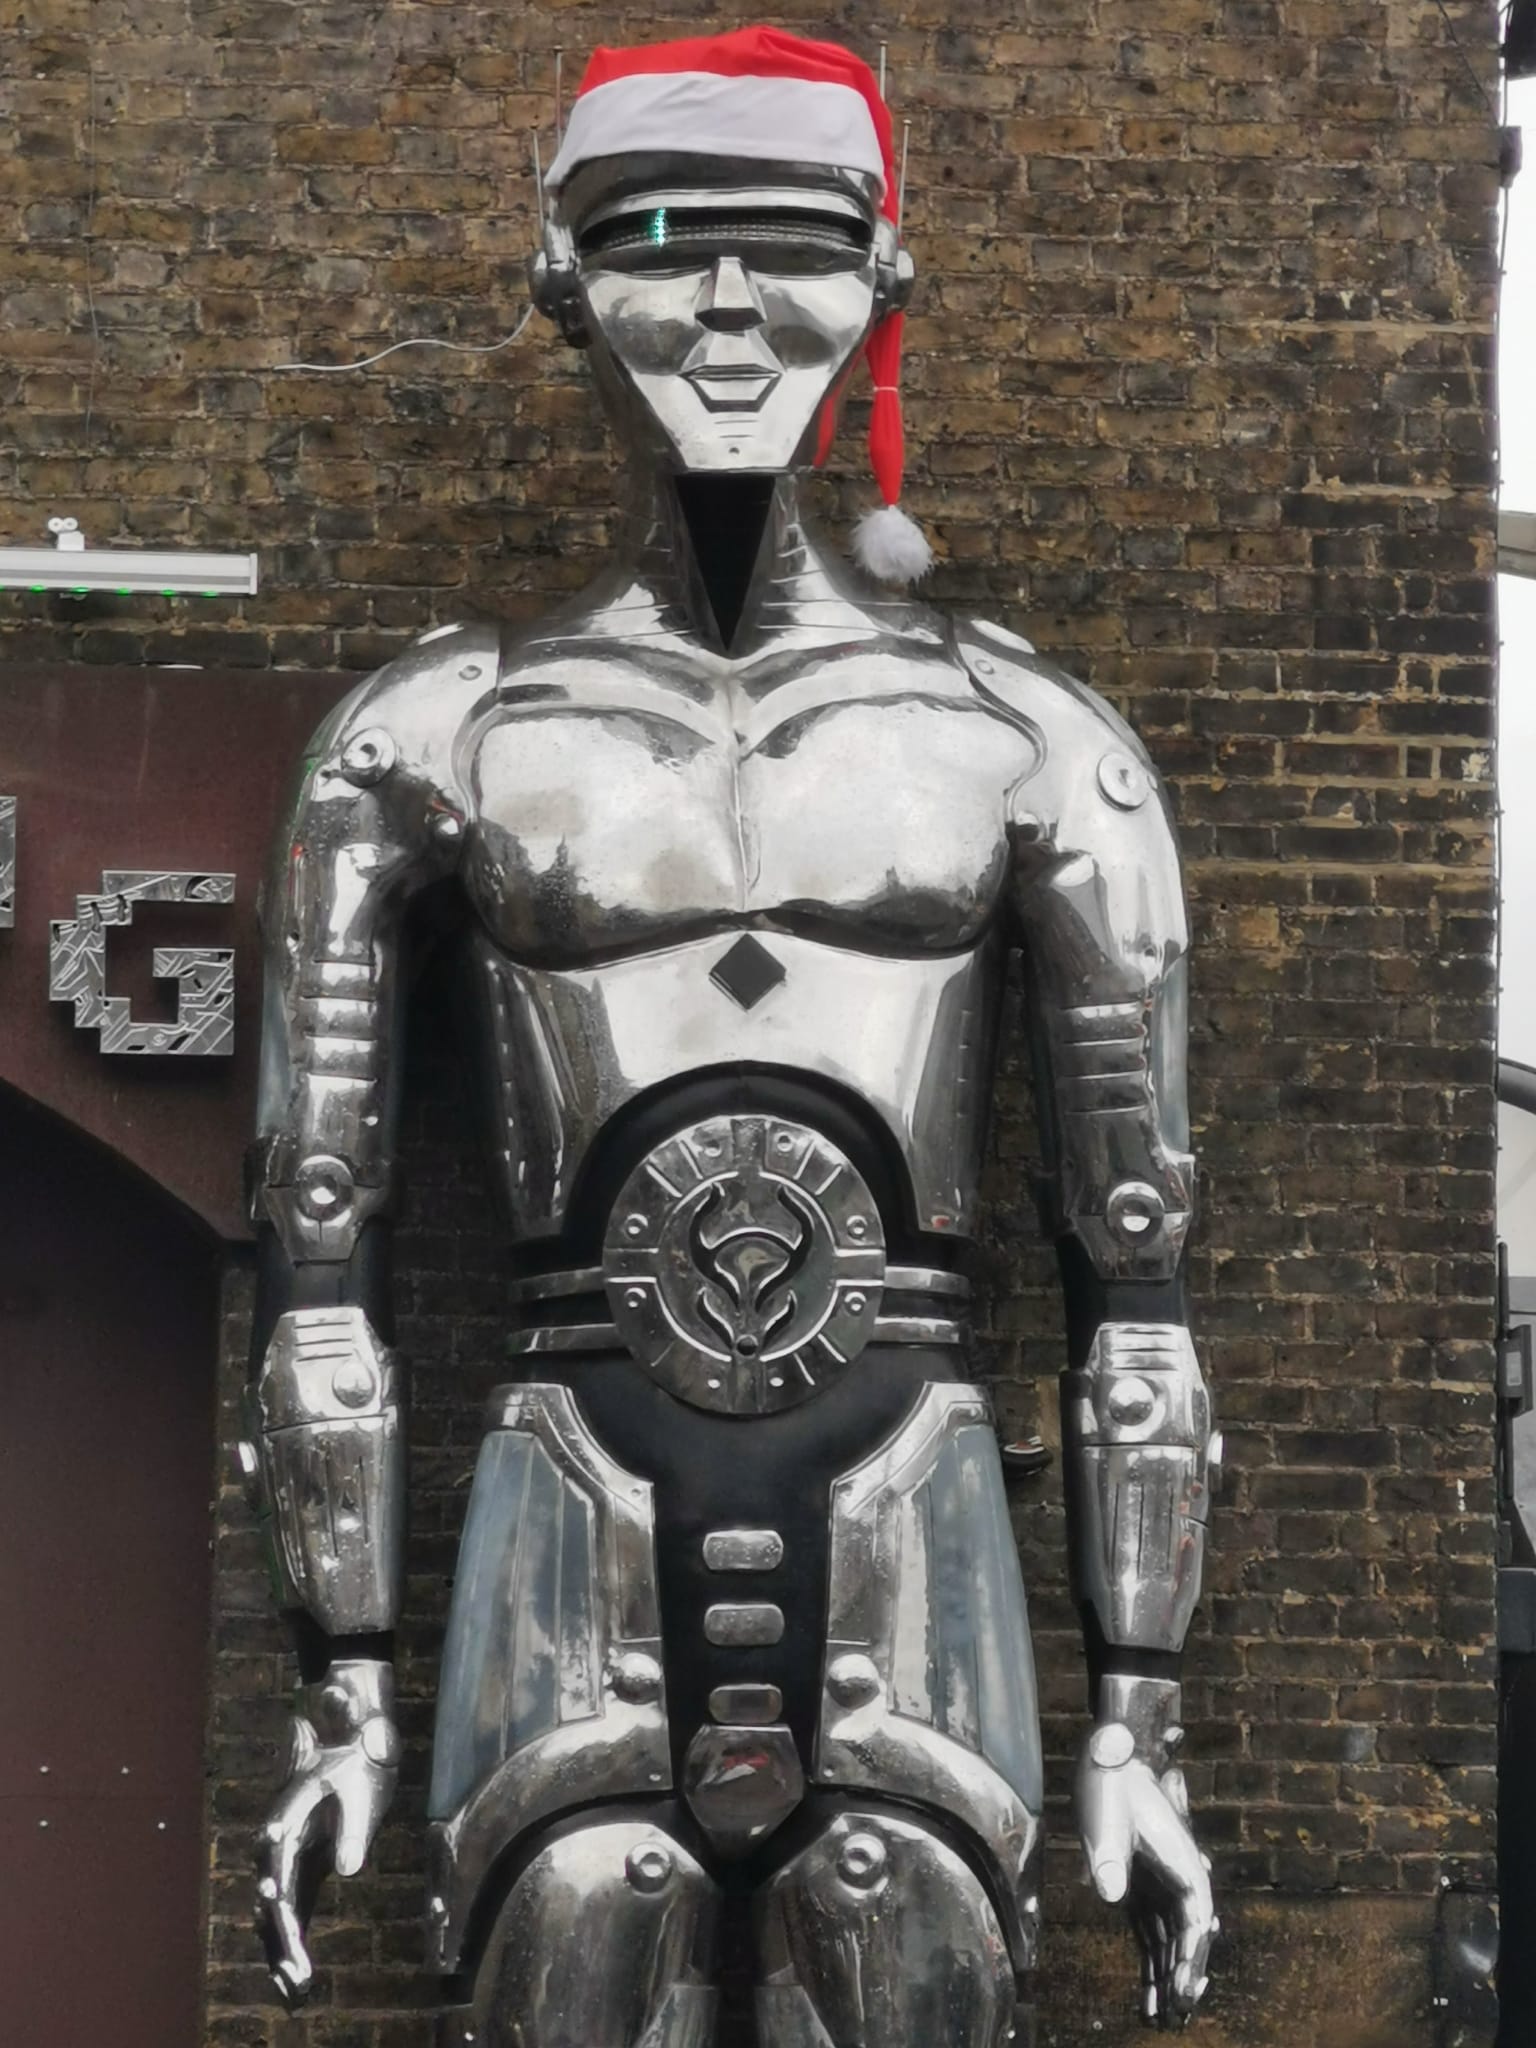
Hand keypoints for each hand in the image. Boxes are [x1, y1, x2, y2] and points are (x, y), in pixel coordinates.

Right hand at [255, 1658, 399, 2008]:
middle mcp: (275, 1843)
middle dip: (280, 1943)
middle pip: (271, 1900)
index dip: (279, 1905)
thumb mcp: (361, 1791)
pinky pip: (288, 1913)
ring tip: (295, 1993)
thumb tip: (348, 1869)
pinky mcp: (298, 1870)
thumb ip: (354, 1830)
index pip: (279, 1871)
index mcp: (286, 1820)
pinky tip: (297, 1980)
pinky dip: (290, 1944)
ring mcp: (284, 1858)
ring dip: (281, 1953)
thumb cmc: (359, 1766)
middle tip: (296, 1982)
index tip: (285, 1936)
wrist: (355, 1743)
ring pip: (273, 1914)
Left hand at [1078, 1720, 1214, 2028]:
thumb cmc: (1111, 1786)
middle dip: (1183, 1982)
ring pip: (1171, 1945)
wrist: (1110, 1759)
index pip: (1195, 1924)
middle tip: (1176, 2021)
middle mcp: (1180, 1882)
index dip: (1193, 1961)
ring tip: (1163, 2021)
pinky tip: (1149, 1997)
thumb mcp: (1107, 1817)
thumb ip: (1108, 1857)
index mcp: (1184, 1866)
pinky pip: (1152, 1936)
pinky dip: (1152, 1966)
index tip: (1186, 1992)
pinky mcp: (1142, 1891)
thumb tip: (1109, 1894)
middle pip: (1188, 1942)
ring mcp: (1162, 1888)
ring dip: (1169, 1981)